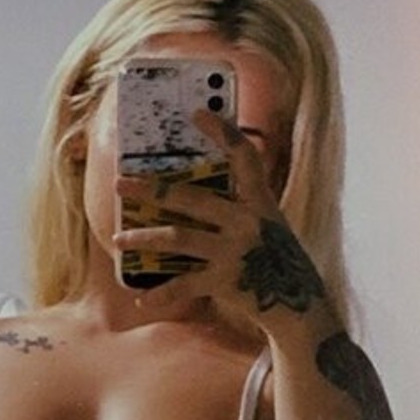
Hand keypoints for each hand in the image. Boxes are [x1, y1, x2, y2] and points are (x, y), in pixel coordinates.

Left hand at [113, 110, 327, 326]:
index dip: (222, 132)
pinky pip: (184, 285)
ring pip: (178, 238)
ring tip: (118, 239)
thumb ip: (241, 208)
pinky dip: (160, 294)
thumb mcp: (269, 226)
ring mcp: (236, 252)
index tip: (196, 113)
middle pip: (192, 198)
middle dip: (152, 191)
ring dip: (144, 238)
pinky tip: (139, 299)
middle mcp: (247, 222)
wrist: (301, 306)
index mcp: (260, 203)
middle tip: (119, 184)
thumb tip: (196, 196)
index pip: (244, 157)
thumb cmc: (278, 264)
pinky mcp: (226, 281)